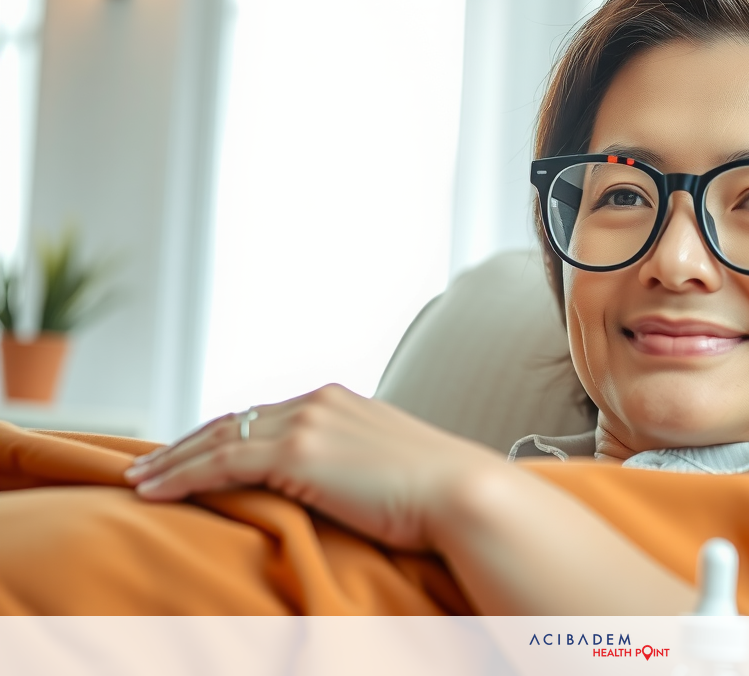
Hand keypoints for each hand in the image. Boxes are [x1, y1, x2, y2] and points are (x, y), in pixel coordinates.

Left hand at [123, 384, 505, 549]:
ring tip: (139, 481)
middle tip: (147, 465)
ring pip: (219, 438)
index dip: (221, 434)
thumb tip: (337, 485)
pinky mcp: (298, 453)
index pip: (263, 413)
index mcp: (338, 400)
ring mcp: (307, 423)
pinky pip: (224, 463)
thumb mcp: (386, 464)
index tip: (192, 453)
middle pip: (233, 419)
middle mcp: (318, 401)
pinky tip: (157, 490)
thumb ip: (351, 461)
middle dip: (185, 444)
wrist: (462, 494)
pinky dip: (185, 475)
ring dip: (172, 461)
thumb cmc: (435, 493)